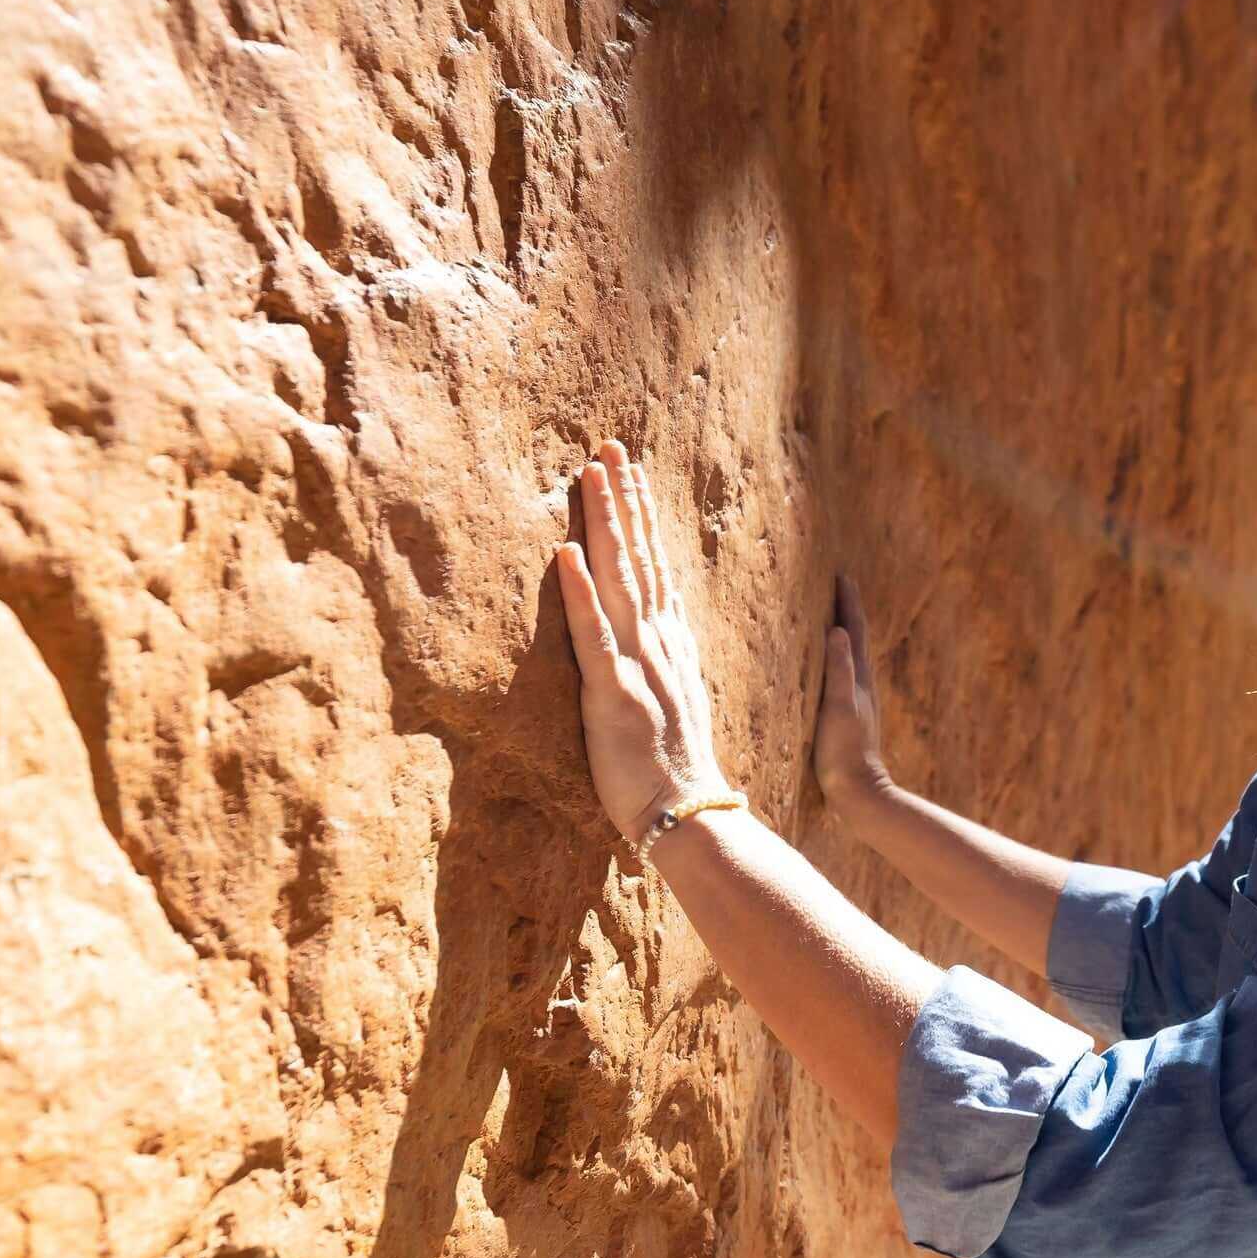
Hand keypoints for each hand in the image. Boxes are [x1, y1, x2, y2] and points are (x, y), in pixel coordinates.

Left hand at [554, 441, 731, 843]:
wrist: (688, 812)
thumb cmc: (676, 765)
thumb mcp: (679, 695)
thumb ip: (668, 652)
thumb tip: (665, 611)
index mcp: (671, 642)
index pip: (655, 563)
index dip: (643, 514)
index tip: (631, 469)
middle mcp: (659, 642)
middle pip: (640, 556)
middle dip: (625, 498)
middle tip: (609, 445)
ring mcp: (638, 663)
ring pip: (620, 579)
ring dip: (607, 523)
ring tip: (591, 475)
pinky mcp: (613, 693)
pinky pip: (594, 634)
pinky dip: (580, 591)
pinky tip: (568, 551)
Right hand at [813, 571, 891, 811]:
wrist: (858, 790)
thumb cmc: (845, 750)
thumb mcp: (839, 707)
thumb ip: (839, 670)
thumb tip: (837, 630)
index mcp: (859, 678)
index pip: (854, 630)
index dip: (848, 602)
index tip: (842, 575)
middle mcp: (861, 684)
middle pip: (855, 638)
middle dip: (846, 610)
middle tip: (837, 585)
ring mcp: (855, 700)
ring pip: (850, 656)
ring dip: (842, 632)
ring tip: (831, 616)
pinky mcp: (846, 715)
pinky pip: (841, 676)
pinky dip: (834, 660)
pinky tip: (826, 668)